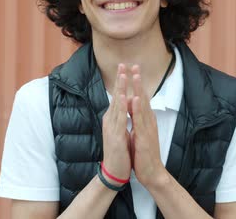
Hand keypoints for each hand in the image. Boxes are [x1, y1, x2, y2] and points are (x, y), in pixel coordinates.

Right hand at [101, 64, 131, 185]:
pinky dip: (122, 107)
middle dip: (120, 79)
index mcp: (113, 119)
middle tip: (122, 63)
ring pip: (117, 104)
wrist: (114, 172)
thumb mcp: (120, 132)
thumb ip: (121, 119)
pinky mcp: (115, 136)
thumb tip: (124, 108)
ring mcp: (112, 127)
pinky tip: (124, 97)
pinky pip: (120, 119)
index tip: (125, 67)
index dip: (122, 82)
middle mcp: (110, 120)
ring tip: (123, 74)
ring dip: (120, 88)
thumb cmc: (119, 152)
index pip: (118, 96)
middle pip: (116, 96)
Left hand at [128, 65, 167, 187]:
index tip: (132, 70)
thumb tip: (132, 110)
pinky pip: (141, 120)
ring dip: (139, 89)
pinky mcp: (145, 136)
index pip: (141, 98)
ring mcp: (147, 128)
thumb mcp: (139, 133)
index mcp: (145, 120)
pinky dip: (138, 108)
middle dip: (139, 81)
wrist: (152, 173)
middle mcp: (148, 121)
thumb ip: (137, 121)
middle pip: (143, 97)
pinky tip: (136, 98)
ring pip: (143, 105)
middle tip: (135, 64)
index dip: (136, 84)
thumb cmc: (144, 154)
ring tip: (136, 75)